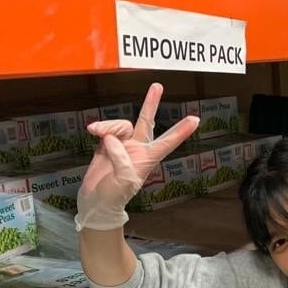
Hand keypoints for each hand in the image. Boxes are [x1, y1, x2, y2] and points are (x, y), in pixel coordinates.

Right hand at [74, 83, 198, 230]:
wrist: (95, 202)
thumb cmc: (114, 197)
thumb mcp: (123, 182)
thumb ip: (121, 159)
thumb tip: (113, 139)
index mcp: (147, 159)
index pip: (167, 142)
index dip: (181, 131)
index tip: (196, 119)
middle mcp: (137, 149)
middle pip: (146, 122)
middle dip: (151, 104)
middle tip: (157, 86)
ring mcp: (122, 145)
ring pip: (120, 125)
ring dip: (108, 126)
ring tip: (96, 132)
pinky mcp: (107, 144)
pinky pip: (106, 129)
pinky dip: (100, 127)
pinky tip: (92, 131)